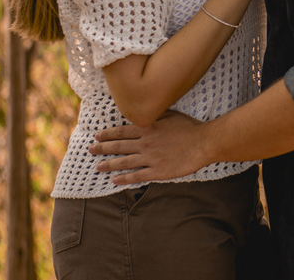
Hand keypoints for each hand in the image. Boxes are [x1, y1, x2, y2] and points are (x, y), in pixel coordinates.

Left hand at [89, 110, 208, 183]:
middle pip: (119, 146)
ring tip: (98, 166)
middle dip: (102, 148)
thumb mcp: (170, 115)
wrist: (203, 143)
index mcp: (147, 129)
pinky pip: (137, 176)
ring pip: (124, 162)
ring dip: (109, 164)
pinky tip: (115, 180)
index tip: (97, 136)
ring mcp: (150, 158)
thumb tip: (143, 113)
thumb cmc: (189, 127)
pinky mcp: (157, 171)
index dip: (108, 134)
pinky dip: (124, 178)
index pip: (122, 131)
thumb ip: (154, 115)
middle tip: (90, 150)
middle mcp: (145, 143)